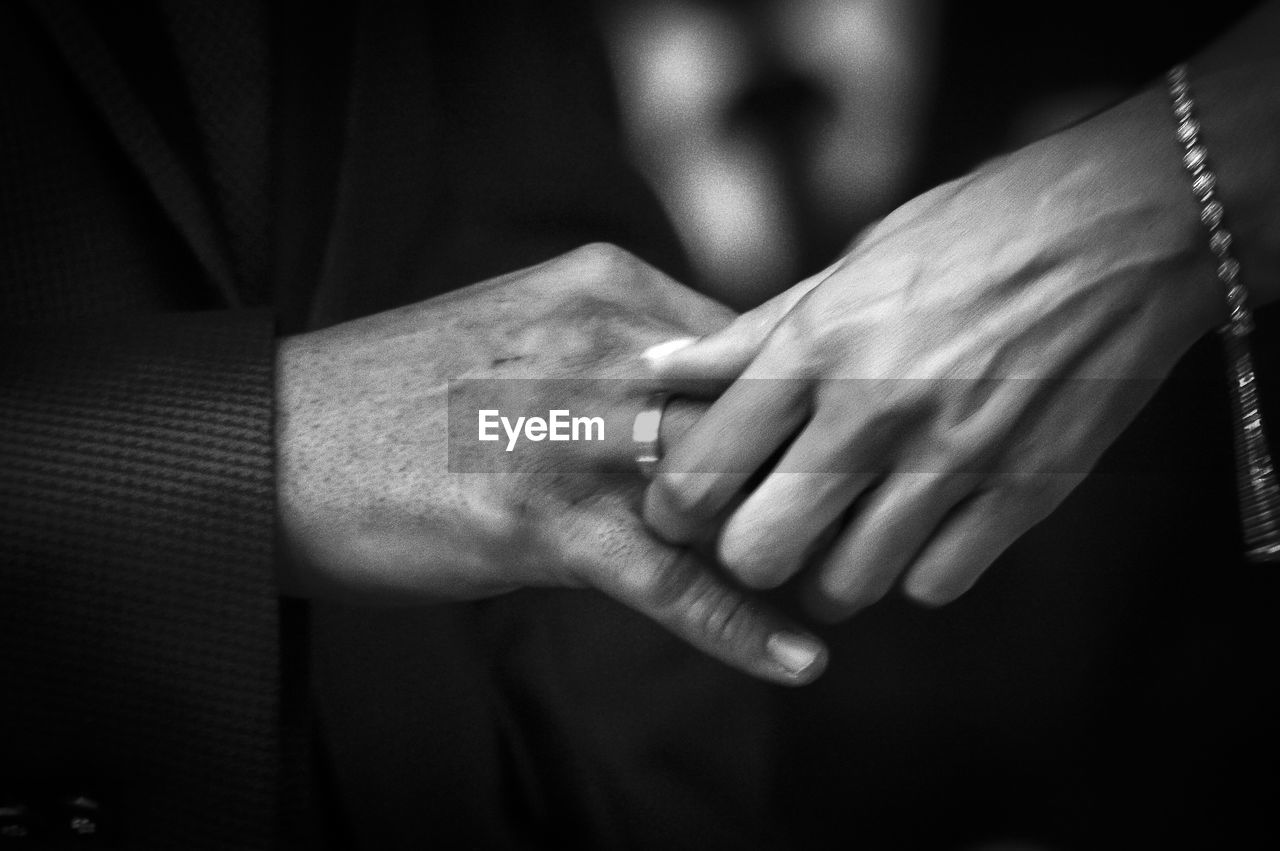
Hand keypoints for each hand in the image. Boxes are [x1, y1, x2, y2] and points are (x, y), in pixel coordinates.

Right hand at [276, 244, 826, 683]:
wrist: (270, 441)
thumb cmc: (402, 392)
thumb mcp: (523, 329)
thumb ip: (623, 355)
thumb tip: (714, 409)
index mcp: (605, 287)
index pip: (753, 341)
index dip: (807, 398)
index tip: (852, 439)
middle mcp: (600, 347)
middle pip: (756, 410)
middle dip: (815, 468)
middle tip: (867, 520)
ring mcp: (571, 432)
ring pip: (726, 491)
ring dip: (792, 546)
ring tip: (845, 589)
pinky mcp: (539, 519)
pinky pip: (666, 579)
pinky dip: (738, 626)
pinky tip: (799, 661)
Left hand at [642, 90, 1227, 617]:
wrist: (1122, 229)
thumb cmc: (971, 234)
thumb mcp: (848, 265)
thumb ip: (748, 335)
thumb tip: (657, 370)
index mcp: (814, 347)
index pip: (699, 475)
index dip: (676, 512)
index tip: (688, 512)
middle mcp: (871, 411)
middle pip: (759, 553)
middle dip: (752, 555)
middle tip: (769, 528)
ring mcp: (951, 458)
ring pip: (847, 586)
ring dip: (834, 571)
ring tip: (848, 531)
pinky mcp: (1023, 492)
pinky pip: (935, 583)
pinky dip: (918, 568)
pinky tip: (924, 524)